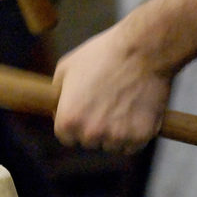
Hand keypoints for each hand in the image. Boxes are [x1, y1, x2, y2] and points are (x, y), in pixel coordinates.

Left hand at [51, 23, 172, 154]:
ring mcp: (117, 137)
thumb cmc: (103, 54)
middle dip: (95, 128)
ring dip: (115, 134)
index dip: (75, 123)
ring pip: (112, 146)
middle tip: (106, 104)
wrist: (142, 50)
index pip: (66, 137)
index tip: (85, 111)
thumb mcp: (66, 67)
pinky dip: (135, 135)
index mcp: (68, 120)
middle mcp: (90, 133)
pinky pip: (133, 146)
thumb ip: (57, 94)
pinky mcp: (141, 137)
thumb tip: (55, 109)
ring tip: (122, 106)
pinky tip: (135, 113)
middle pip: (89, 142)